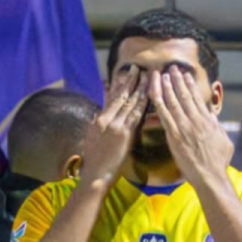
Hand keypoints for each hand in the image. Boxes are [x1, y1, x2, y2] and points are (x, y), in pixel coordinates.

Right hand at [79, 66, 149, 184]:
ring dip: (139, 88)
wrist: (96, 173)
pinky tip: (149, 94)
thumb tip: (99, 113)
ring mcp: (115, 125)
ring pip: (129, 103)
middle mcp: (106, 119)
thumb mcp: (92, 137)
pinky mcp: (124, 133)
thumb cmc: (94, 158)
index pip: (111, 98)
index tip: (126, 74)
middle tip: (138, 68)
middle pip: (121, 96)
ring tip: (147, 76)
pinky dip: (143, 103)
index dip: (119, 85)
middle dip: (130, 82)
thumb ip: (97, 123)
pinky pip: (136, 114)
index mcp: (99, 119)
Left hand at [149, 67, 233, 186]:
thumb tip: (213, 119)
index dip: (189, 86)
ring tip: (162, 74)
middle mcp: (196, 119)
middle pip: (184, 95)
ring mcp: (185, 126)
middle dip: (177, 80)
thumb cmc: (217, 161)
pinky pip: (164, 115)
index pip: (197, 98)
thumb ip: (216, 127)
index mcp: (208, 120)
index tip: (185, 75)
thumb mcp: (222, 140)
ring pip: (173, 101)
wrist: (210, 175)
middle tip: (171, 68)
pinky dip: (158, 101)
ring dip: (167, 86)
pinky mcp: (175, 135)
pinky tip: (153, 92)